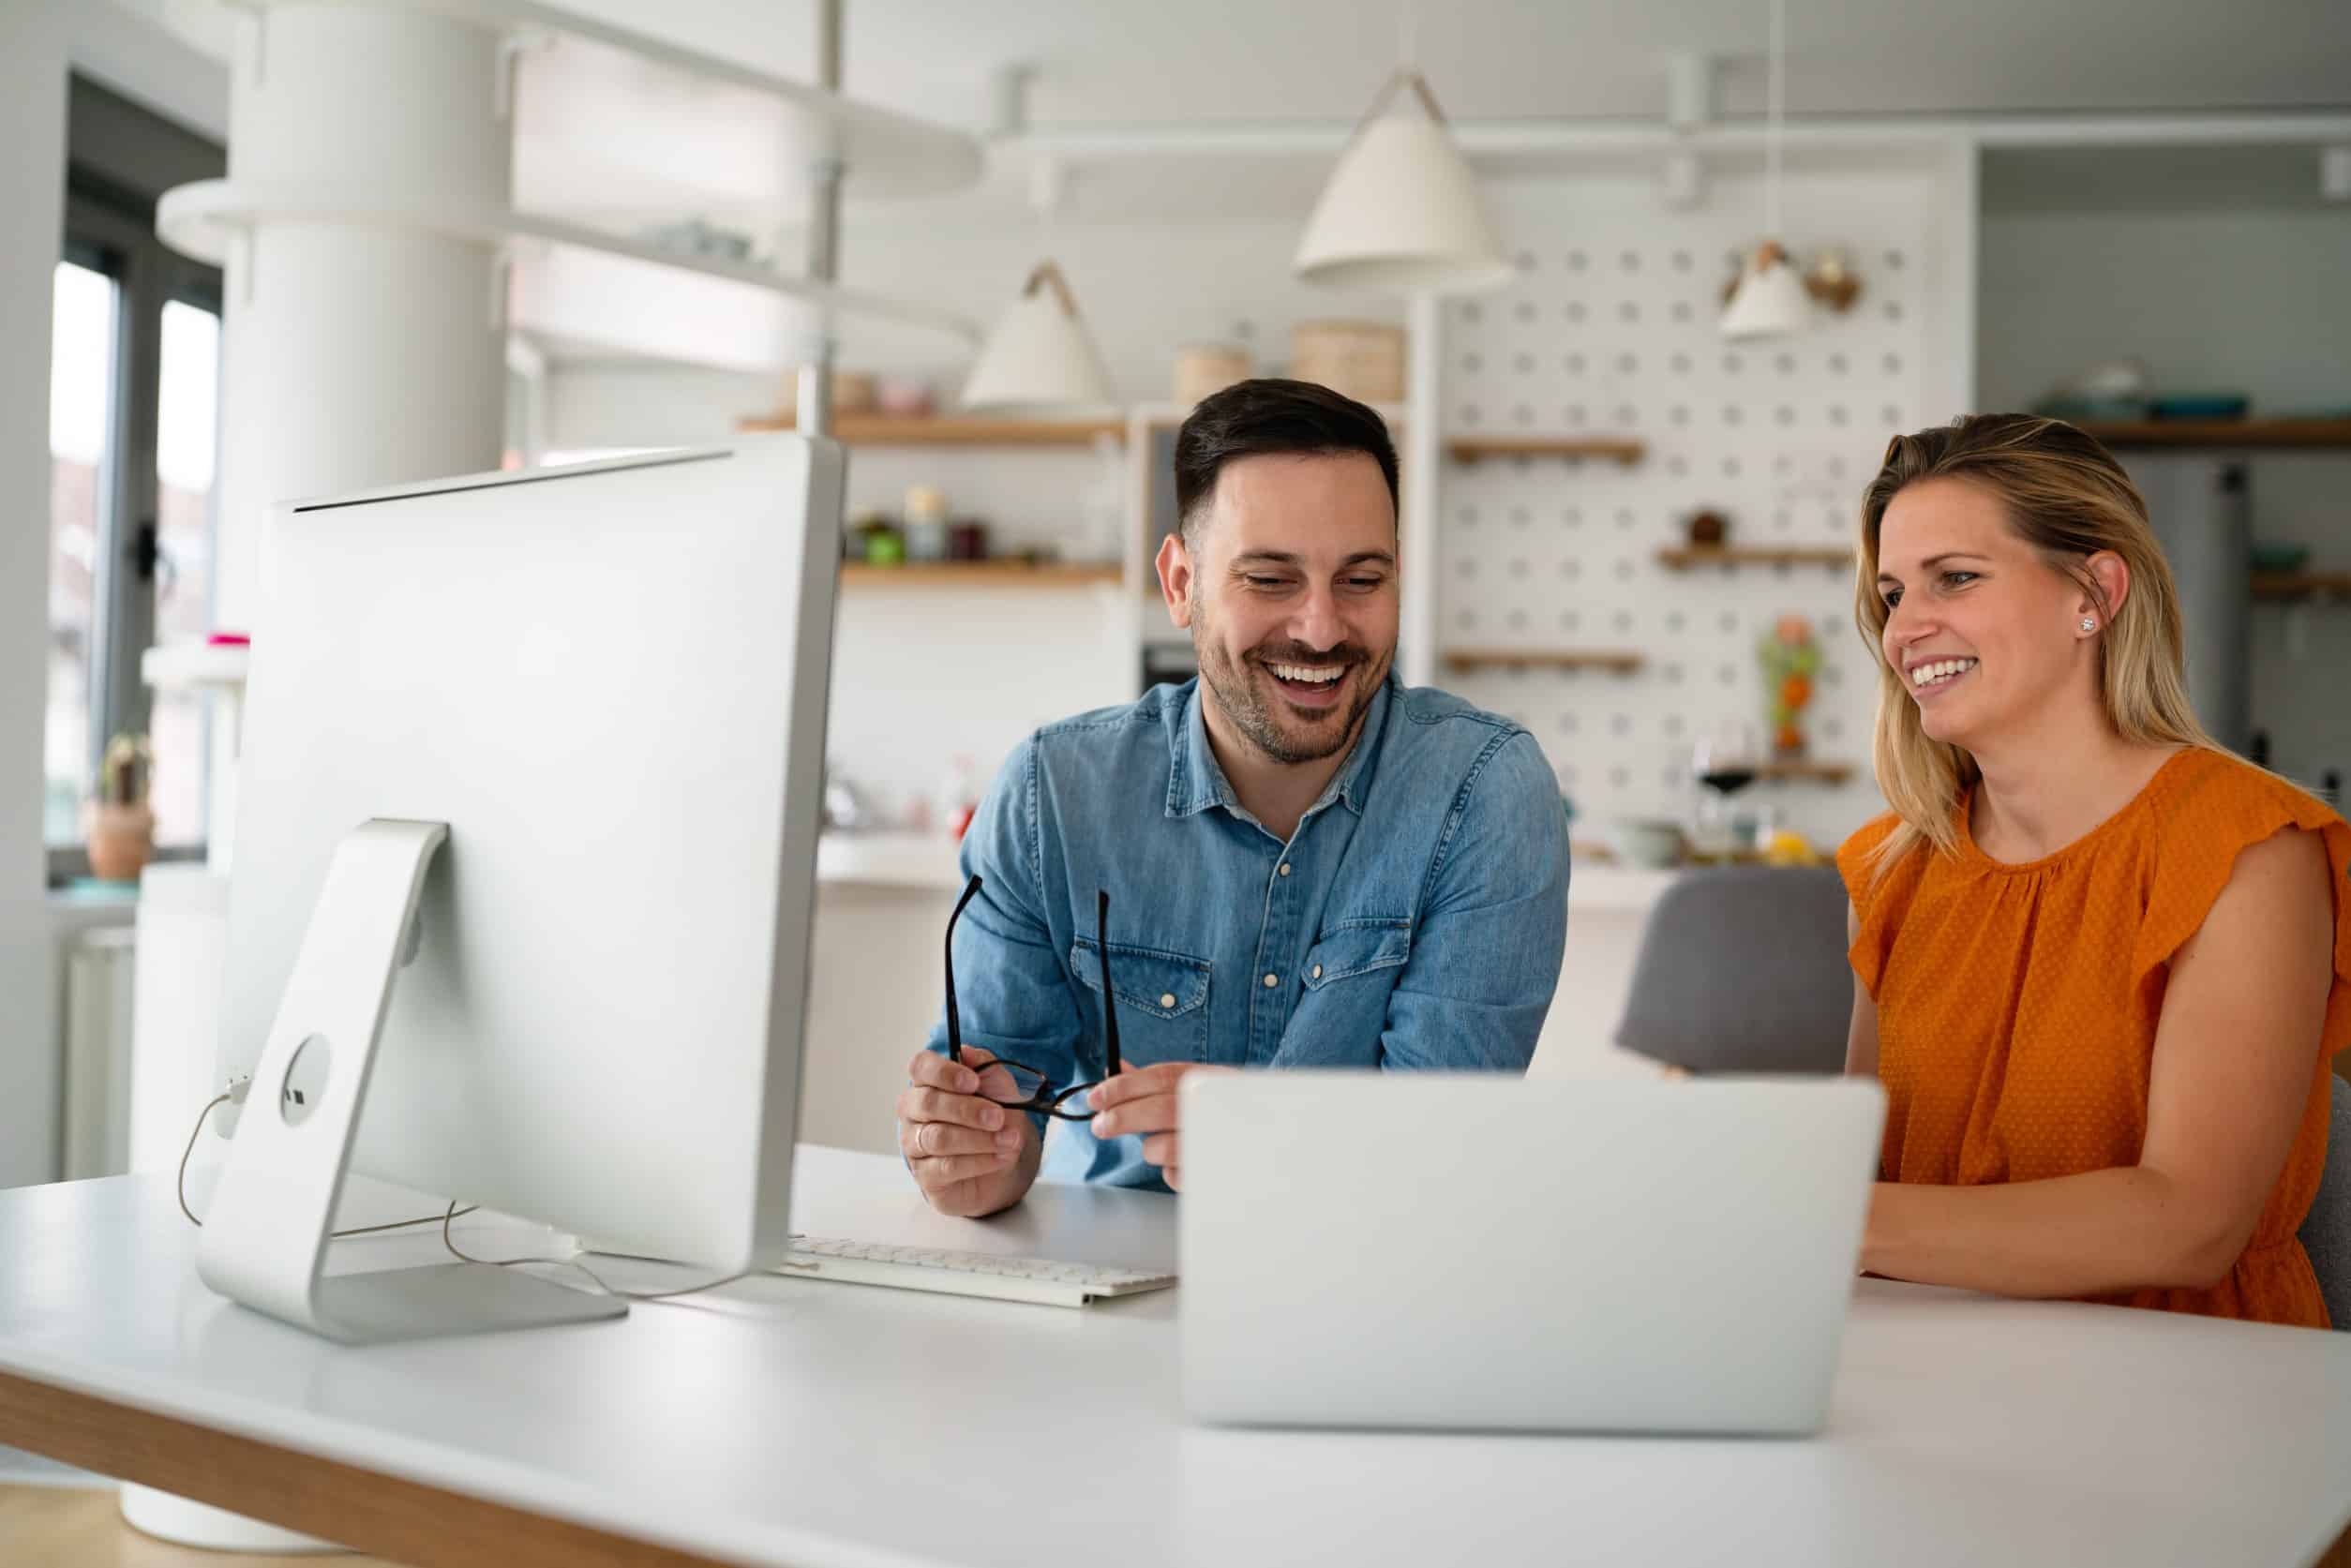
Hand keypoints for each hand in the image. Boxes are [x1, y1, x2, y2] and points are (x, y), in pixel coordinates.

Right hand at [897, 1047, 1037, 1216]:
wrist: (1005, 1159)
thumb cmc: (995, 1118)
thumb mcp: (1000, 1088)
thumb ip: (986, 1067)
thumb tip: (967, 1052)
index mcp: (928, 1082)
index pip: (920, 1067)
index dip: (944, 1072)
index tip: (973, 1082)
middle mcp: (913, 1111)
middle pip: (927, 1103)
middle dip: (967, 1110)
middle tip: (998, 1117)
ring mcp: (915, 1144)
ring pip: (938, 1138)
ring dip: (979, 1139)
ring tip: (1008, 1140)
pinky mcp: (926, 1175)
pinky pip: (947, 1167)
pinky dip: (980, 1161)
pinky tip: (1000, 1157)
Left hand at [1086, 1062, 1234, 1191]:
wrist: (1266, 1146)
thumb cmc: (1222, 1115)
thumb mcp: (1197, 1089)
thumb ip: (1156, 1081)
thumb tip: (1116, 1067)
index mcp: (1212, 1082)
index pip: (1162, 1077)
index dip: (1123, 1086)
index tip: (1096, 1097)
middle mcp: (1218, 1109)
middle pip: (1160, 1110)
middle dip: (1122, 1117)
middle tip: (1099, 1126)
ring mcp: (1219, 1143)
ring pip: (1164, 1148)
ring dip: (1150, 1149)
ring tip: (1156, 1147)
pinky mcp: (1215, 1174)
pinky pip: (1176, 1177)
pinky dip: (1170, 1172)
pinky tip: (1181, 1164)